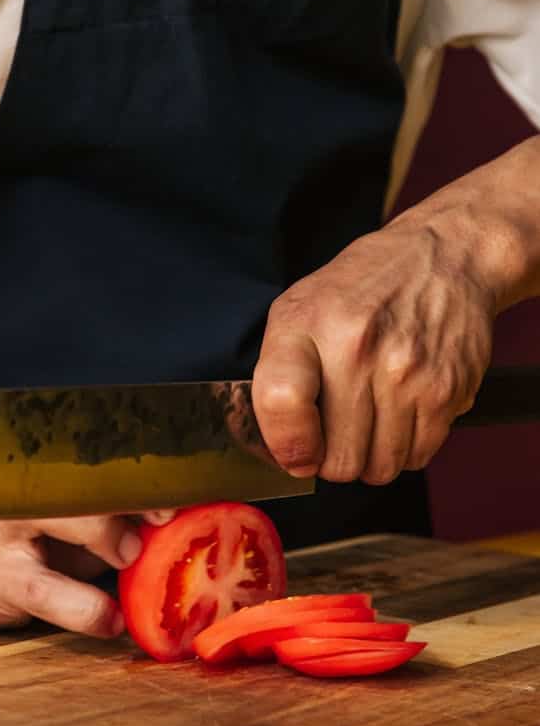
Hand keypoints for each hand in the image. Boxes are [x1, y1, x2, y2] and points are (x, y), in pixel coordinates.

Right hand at [0, 426, 172, 635]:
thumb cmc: (25, 541)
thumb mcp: (73, 521)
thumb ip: (118, 517)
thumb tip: (183, 525)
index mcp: (46, 469)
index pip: (102, 459)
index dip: (144, 470)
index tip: (183, 482)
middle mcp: (25, 488)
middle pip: (85, 479)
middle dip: (131, 495)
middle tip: (165, 514)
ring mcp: (6, 528)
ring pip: (63, 518)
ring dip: (106, 536)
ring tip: (131, 556)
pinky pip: (47, 593)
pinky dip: (85, 608)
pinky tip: (109, 618)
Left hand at [253, 185, 506, 483]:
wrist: (444, 256)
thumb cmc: (363, 288)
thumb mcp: (299, 308)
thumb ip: (277, 375)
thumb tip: (283, 452)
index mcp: (308, 324)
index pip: (281, 401)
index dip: (286, 443)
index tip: (295, 452)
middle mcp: (358, 348)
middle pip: (338, 459)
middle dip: (333, 459)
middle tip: (337, 432)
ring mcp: (408, 372)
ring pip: (379, 468)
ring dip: (372, 458)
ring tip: (371, 419)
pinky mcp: (447, 390)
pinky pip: (419, 457)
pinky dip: (407, 449)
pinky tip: (401, 414)